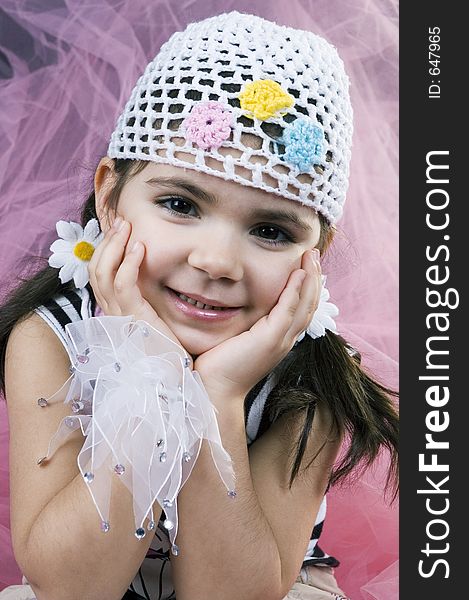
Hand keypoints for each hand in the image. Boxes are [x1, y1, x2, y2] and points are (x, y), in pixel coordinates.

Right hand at [88, 217, 188, 360]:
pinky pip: (123, 286)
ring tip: (127, 226)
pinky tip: (139, 248)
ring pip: (103, 273)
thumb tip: (155, 281)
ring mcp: (120, 316)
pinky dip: (128, 264)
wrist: (174, 383)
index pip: (100, 275)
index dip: (105, 250)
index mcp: (117, 312)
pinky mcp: (133, 320)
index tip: (119, 231)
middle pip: (95, 269)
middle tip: (121, 221)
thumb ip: (150, 303)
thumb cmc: (171, 353)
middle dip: (106, 242)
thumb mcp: (157, 321)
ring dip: (114, 246)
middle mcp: (112, 313)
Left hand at [193, 250, 321, 400]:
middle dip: (314, 277)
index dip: (307, 286)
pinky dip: (296, 290)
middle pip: (309, 304)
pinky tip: (298, 273)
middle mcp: (285, 339)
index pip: (300, 308)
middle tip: (314, 253)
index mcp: (279, 339)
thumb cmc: (219, 365)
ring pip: (304, 305)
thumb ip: (244, 321)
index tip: (306, 264)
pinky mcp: (270, 340)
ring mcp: (280, 340)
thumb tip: (237, 301)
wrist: (215, 389)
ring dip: (310, 278)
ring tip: (311, 256)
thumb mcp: (237, 337)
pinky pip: (288, 310)